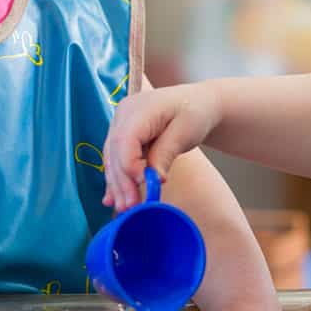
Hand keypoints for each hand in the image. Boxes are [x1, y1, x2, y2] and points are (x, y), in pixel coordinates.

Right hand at [102, 83, 221, 211]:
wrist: (199, 102)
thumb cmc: (195, 112)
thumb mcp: (185, 132)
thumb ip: (165, 154)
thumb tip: (153, 179)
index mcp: (138, 109)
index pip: (125, 140)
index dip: (129, 165)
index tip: (142, 184)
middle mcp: (123, 114)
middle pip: (115, 152)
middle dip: (121, 182)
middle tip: (131, 207)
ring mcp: (120, 124)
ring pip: (112, 158)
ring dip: (117, 185)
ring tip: (124, 209)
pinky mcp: (122, 134)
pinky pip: (115, 158)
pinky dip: (116, 178)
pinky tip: (112, 198)